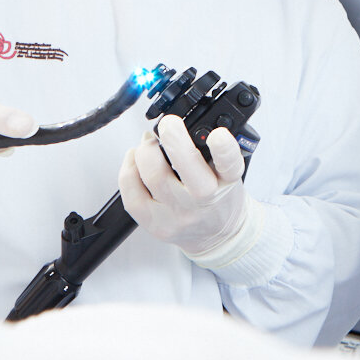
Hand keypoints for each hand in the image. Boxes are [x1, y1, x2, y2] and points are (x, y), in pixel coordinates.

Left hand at [117, 115, 254, 258]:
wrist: (218, 234)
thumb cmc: (220, 198)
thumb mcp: (229, 172)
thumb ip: (213, 150)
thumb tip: (183, 124)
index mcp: (226, 182)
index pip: (229, 164)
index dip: (223, 148)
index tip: (217, 134)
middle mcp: (204, 200)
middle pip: (185, 167)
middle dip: (172, 137)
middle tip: (169, 124)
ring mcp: (178, 215)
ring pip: (153, 176)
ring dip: (146, 150)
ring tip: (149, 142)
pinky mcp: (156, 224)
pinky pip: (132, 195)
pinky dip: (129, 170)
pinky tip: (135, 160)